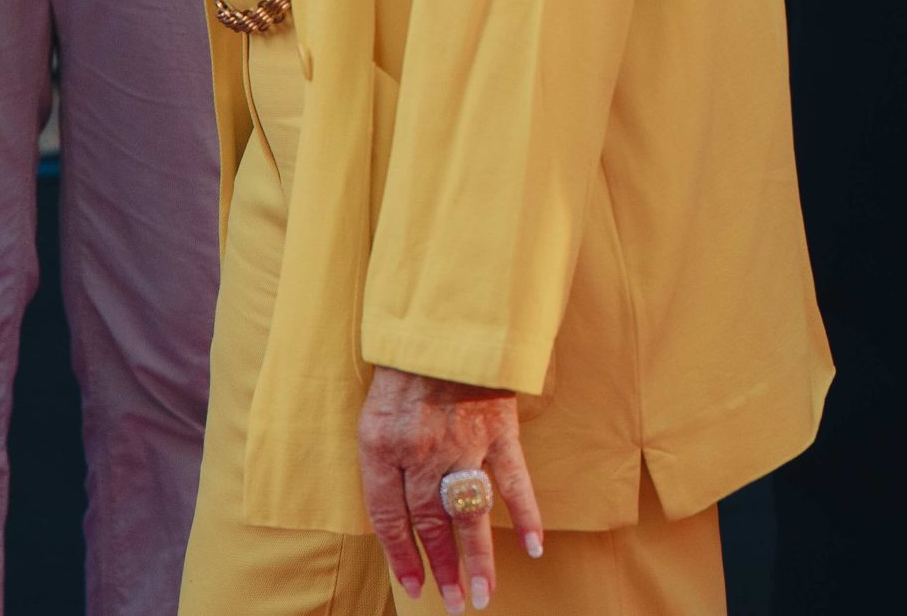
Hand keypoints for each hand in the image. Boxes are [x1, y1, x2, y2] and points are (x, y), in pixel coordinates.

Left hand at [357, 364, 544, 606]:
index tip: (414, 588)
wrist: (444, 319)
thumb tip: (396, 510)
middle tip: (454, 605)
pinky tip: (532, 548)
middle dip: (441, 568)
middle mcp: (421, 454)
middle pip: (429, 524)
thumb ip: (382, 459)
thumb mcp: (374, 412)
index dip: (400, 557)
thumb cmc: (404, 366)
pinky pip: (513, 480)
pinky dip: (526, 514)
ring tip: (482, 596)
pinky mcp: (498, 431)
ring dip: (477, 558)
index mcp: (382, 449)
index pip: (389, 518)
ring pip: (469, 513)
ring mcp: (463, 444)